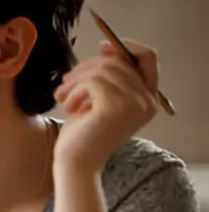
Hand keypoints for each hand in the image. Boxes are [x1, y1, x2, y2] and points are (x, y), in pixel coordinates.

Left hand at [52, 38, 160, 174]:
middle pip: (120, 62)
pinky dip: (75, 89)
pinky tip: (68, 105)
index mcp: (148, 100)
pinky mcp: (115, 107)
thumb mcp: (98, 99)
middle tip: (65, 83)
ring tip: (63, 97)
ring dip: (76, 80)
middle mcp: (147, 101)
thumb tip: (107, 47)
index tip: (101, 47)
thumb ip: (108, 77)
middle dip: (87, 67)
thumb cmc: (83, 134)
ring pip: (103, 69)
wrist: (75, 164)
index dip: (125, 47)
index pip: (148, 58)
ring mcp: (134, 104)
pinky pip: (93, 81)